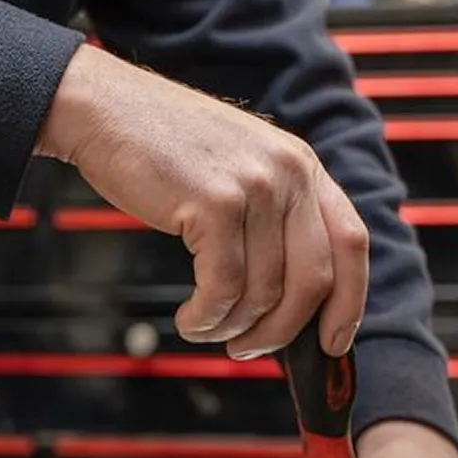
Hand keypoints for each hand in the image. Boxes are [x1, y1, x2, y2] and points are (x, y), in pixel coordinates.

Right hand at [36, 44, 368, 359]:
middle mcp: (289, 173)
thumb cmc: (165, 148)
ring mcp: (254, 186)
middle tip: (248, 349)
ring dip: (231, 327)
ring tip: (203, 327)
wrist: (106, 108)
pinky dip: (206, 317)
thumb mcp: (239, 168)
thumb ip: (272, 218)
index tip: (332, 344)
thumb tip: (285, 302)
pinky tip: (189, 318)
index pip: (351, 243)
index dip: (349, 303)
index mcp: (303, 166)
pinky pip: (224, 287)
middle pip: (314, 280)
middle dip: (282, 332)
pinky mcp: (214, 203)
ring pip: (264, 292)